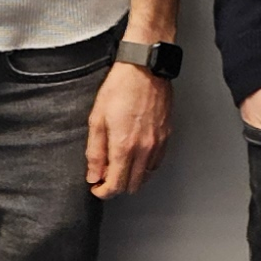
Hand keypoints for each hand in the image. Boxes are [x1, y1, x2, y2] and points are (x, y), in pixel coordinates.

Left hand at [88, 60, 173, 197]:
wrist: (145, 68)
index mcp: (124, 147)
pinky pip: (156, 163)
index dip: (103, 192)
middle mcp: (144, 149)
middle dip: (116, 186)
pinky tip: (135, 155)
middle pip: (132, 186)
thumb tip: (94, 175)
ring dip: (131, 176)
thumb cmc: (120, 87)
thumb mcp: (97, 119)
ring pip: (146, 176)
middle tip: (105, 175)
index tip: (96, 187)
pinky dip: (145, 166)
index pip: (116, 186)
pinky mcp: (166, 136)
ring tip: (119, 163)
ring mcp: (158, 144)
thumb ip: (95, 152)